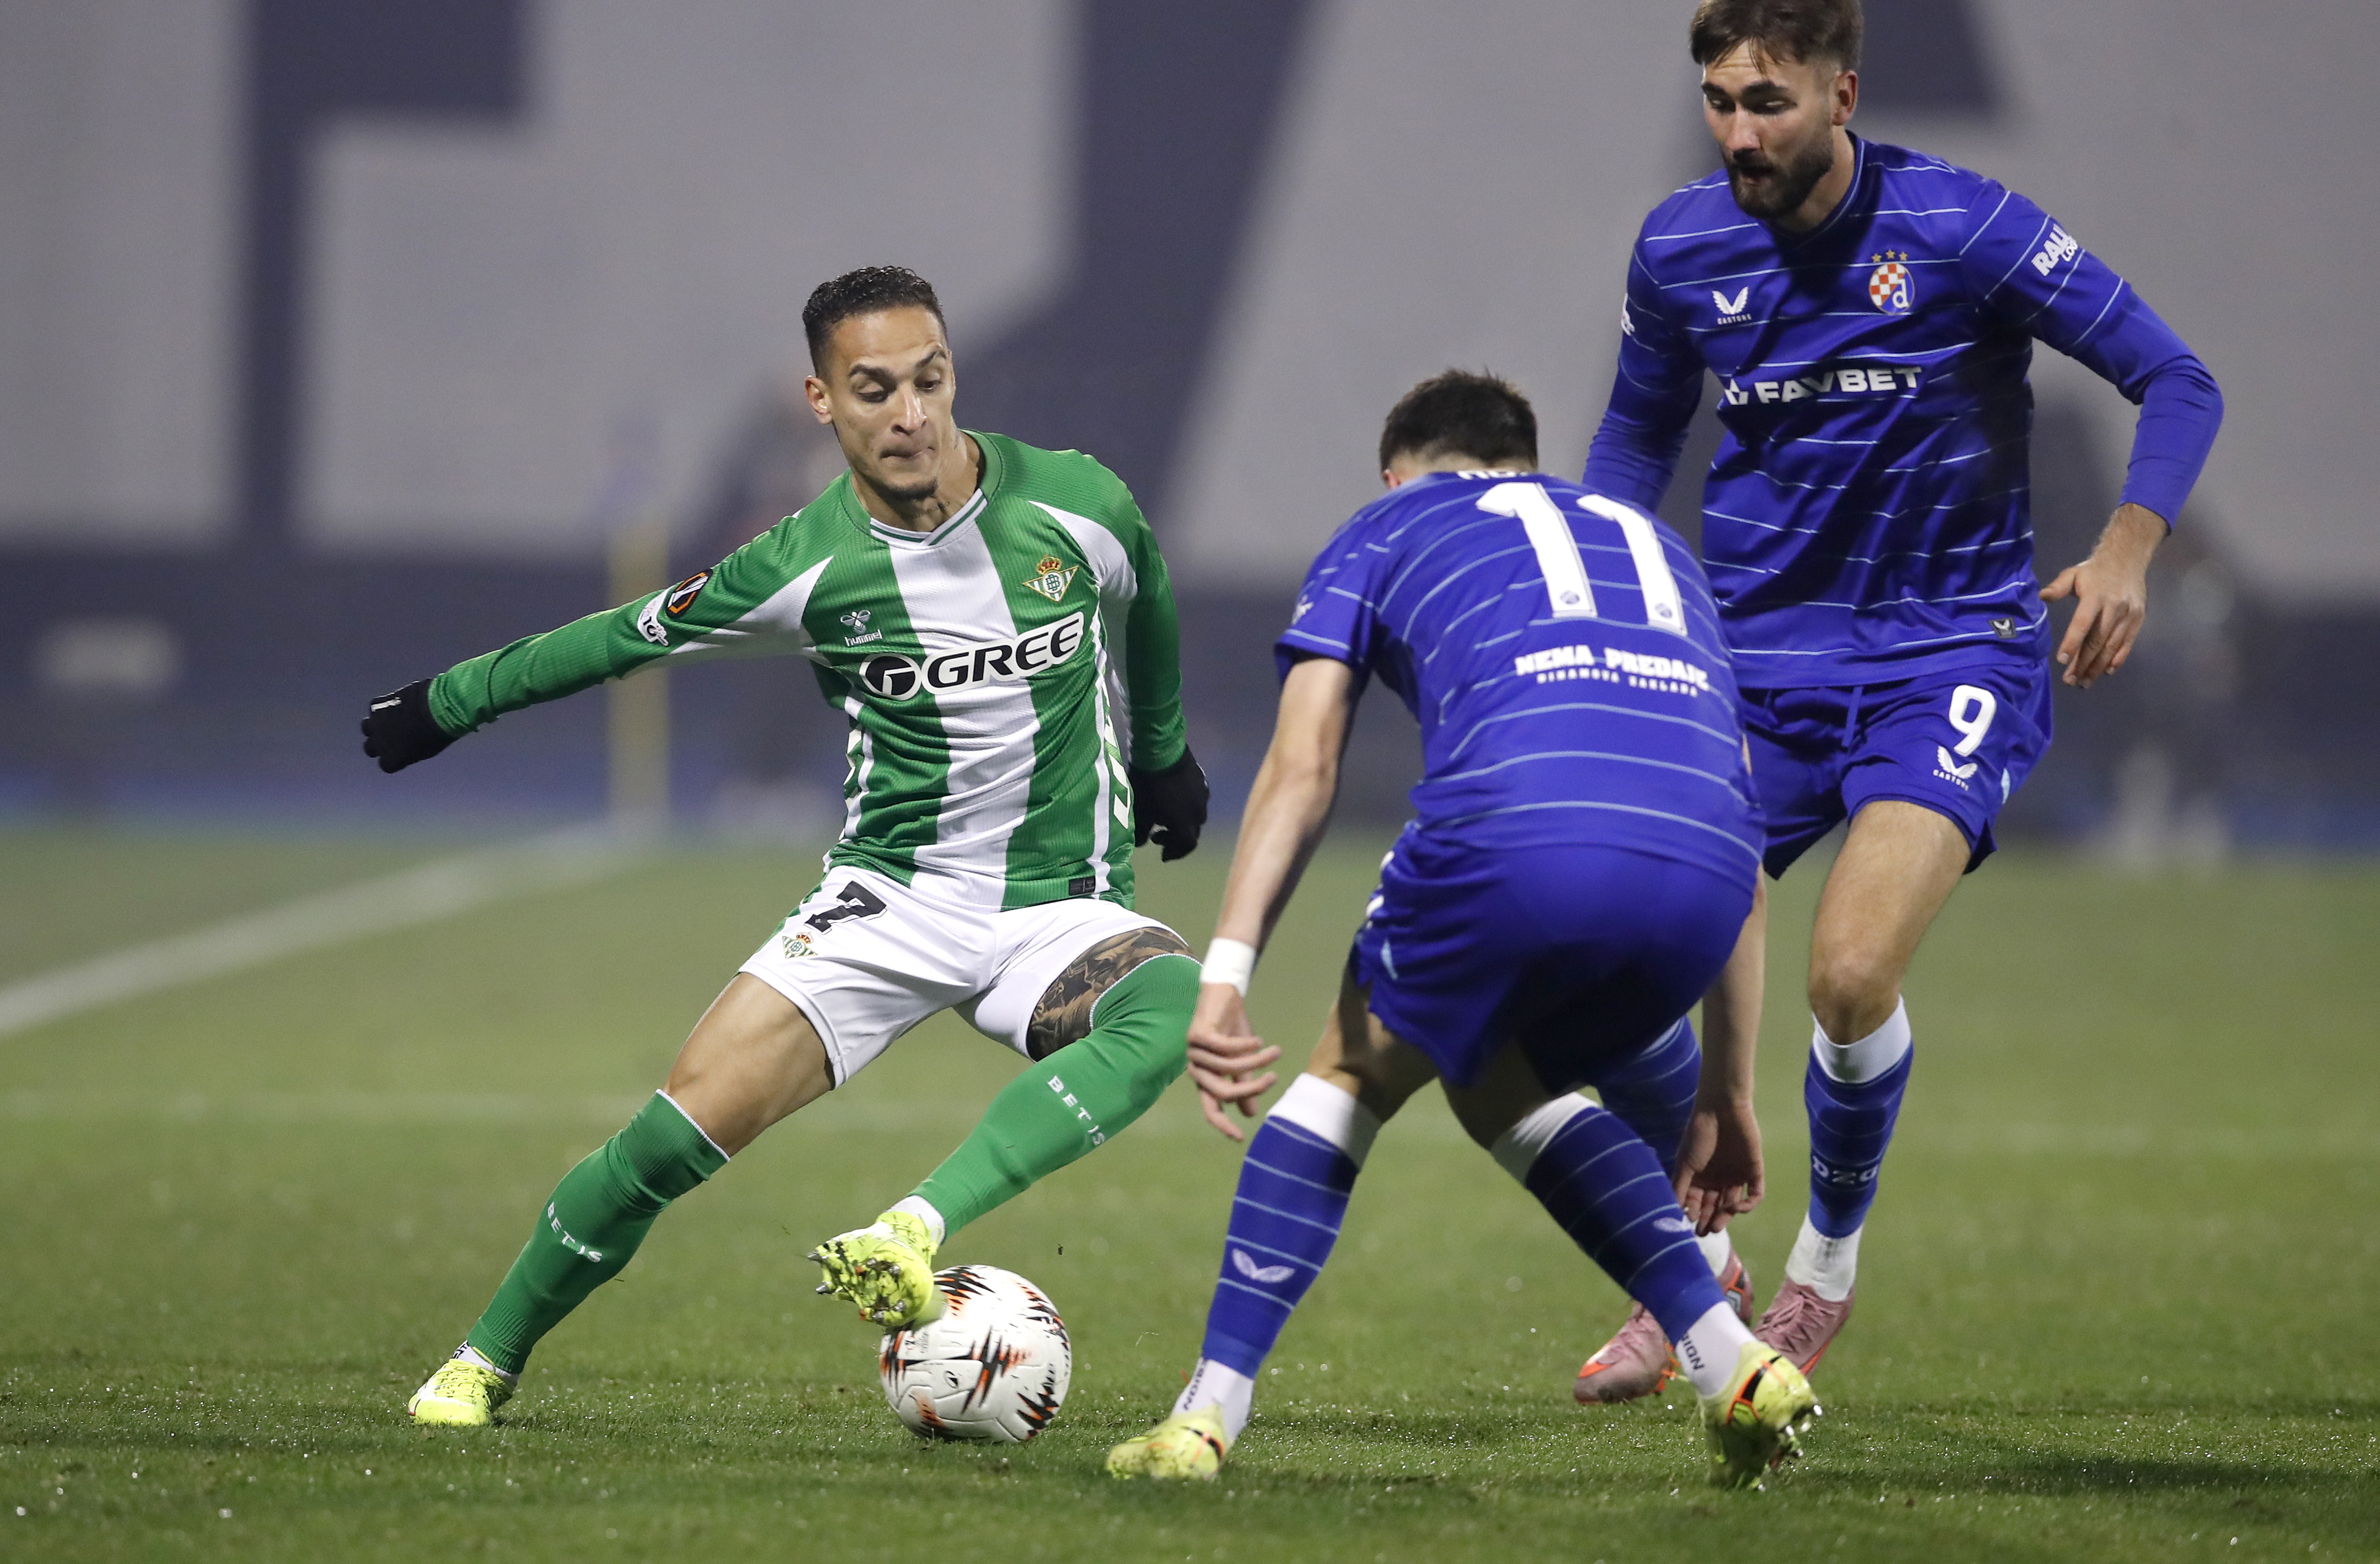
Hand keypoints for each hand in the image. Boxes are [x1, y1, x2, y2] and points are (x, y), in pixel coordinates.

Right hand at [360, 679, 455, 772]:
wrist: (437, 708)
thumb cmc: (438, 732)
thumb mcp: (427, 750)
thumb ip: (410, 752)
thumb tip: (405, 748)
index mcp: (392, 759)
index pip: (385, 764)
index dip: (393, 758)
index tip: (402, 752)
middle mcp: (379, 744)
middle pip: (370, 747)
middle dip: (380, 743)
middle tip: (392, 736)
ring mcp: (375, 724)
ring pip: (366, 727)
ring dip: (376, 724)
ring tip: (390, 719)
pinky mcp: (377, 705)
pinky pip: (375, 706)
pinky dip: (383, 705)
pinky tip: (396, 702)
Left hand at [1130, 747, 1208, 860]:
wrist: (1160, 751)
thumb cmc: (1148, 785)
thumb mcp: (1140, 812)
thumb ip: (1141, 832)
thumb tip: (1141, 844)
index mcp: (1185, 823)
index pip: (1187, 845)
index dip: (1176, 852)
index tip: (1162, 854)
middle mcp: (1198, 811)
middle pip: (1192, 831)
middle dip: (1176, 837)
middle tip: (1157, 835)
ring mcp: (1202, 794)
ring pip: (1195, 815)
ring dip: (1182, 820)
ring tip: (1165, 815)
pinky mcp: (1201, 779)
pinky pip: (1196, 798)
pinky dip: (1186, 805)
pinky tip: (1174, 797)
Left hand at [1184, 981, 1279, 1140]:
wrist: (1223, 994)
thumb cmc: (1232, 1029)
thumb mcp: (1242, 1060)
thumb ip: (1243, 1085)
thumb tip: (1249, 1113)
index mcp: (1205, 1079)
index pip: (1211, 1109)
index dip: (1223, 1125)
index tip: (1239, 1138)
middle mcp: (1196, 1069)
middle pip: (1223, 1092)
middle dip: (1251, 1088)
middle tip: (1274, 1078)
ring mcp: (1194, 1052)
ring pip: (1229, 1068)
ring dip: (1257, 1060)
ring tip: (1274, 1051)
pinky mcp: (1198, 1034)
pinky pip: (1227, 1048)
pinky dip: (1247, 1045)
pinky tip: (1259, 1040)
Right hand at [1673, 1095, 1763, 1233]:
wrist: (1722, 1111)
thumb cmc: (1699, 1136)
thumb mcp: (1685, 1164)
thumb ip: (1680, 1188)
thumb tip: (1674, 1213)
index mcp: (1701, 1177)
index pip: (1698, 1202)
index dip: (1695, 1215)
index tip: (1689, 1225)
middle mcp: (1718, 1180)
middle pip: (1715, 1206)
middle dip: (1710, 1220)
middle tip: (1704, 1233)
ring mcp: (1736, 1176)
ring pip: (1733, 1204)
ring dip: (1726, 1216)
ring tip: (1716, 1226)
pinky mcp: (1754, 1172)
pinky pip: (1754, 1194)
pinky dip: (1748, 1205)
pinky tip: (1736, 1207)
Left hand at [2040, 503, 2163, 687]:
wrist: (2128, 558)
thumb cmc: (2095, 570)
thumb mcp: (2074, 573)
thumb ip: (2058, 586)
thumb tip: (2041, 596)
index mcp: (2095, 596)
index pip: (2082, 624)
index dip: (2073, 643)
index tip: (2062, 661)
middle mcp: (2113, 607)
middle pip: (2097, 640)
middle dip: (2083, 663)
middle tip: (2070, 680)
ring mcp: (2128, 615)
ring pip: (2112, 646)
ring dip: (2098, 666)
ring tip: (2085, 682)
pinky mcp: (2138, 619)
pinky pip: (2128, 643)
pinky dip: (2118, 659)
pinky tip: (2107, 671)